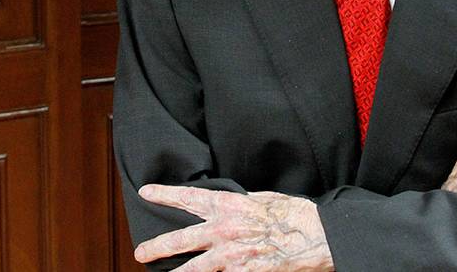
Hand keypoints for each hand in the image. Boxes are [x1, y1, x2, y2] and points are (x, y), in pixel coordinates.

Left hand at [134, 184, 333, 270]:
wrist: (315, 237)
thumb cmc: (294, 215)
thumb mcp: (263, 199)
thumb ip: (240, 203)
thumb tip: (226, 206)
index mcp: (229, 205)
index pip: (188, 198)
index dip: (165, 195)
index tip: (146, 192)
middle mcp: (224, 229)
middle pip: (180, 239)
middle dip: (157, 247)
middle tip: (140, 252)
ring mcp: (230, 255)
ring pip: (193, 268)